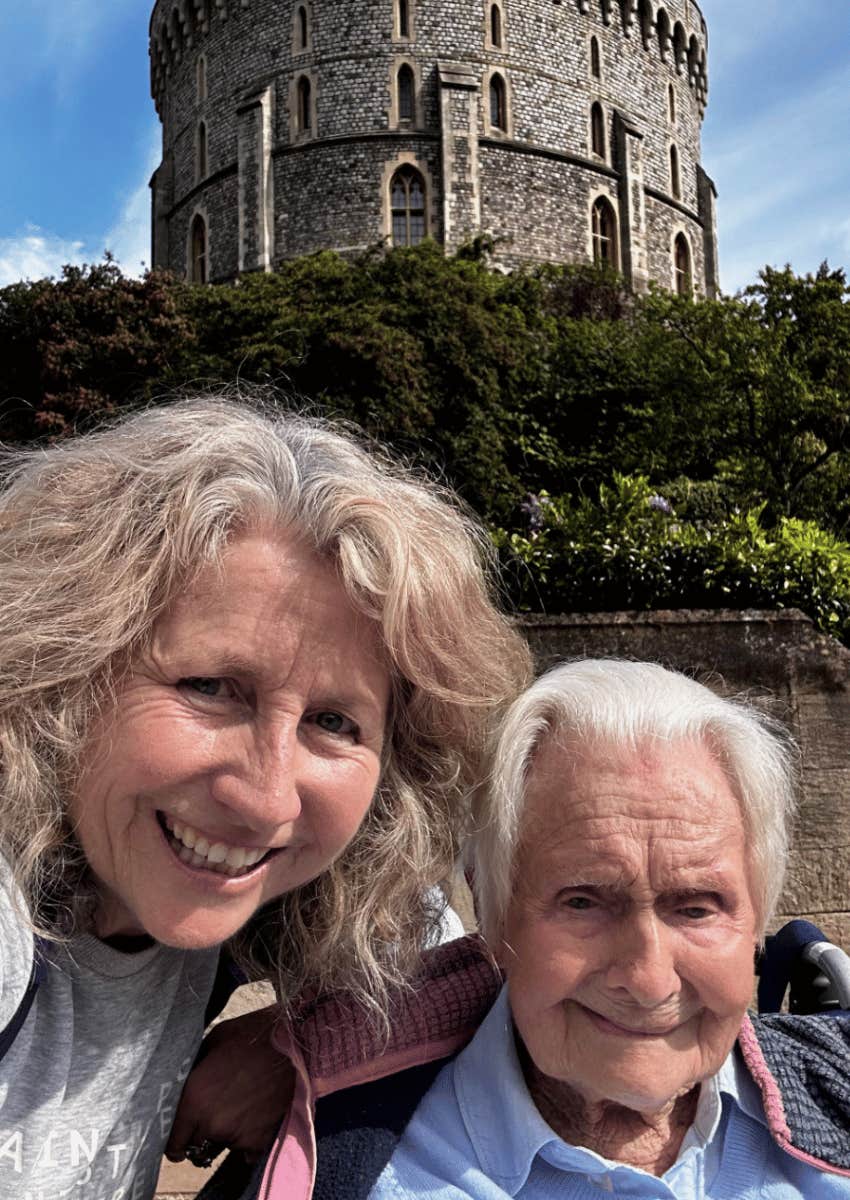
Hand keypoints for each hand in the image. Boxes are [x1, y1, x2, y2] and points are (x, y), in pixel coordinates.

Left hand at [166, 1004, 294, 1164]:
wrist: (296, 1042)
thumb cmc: (254, 1034)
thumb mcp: (215, 1039)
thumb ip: (196, 1065)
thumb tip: (187, 1078)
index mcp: (194, 1098)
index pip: (173, 1140)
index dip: (175, 1136)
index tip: (182, 1131)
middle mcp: (211, 1122)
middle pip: (195, 1144)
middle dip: (200, 1132)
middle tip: (214, 1110)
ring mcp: (236, 1135)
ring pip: (221, 1145)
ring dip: (225, 1133)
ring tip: (240, 1106)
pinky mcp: (259, 1141)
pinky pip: (245, 1152)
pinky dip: (248, 1141)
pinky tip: (255, 1117)